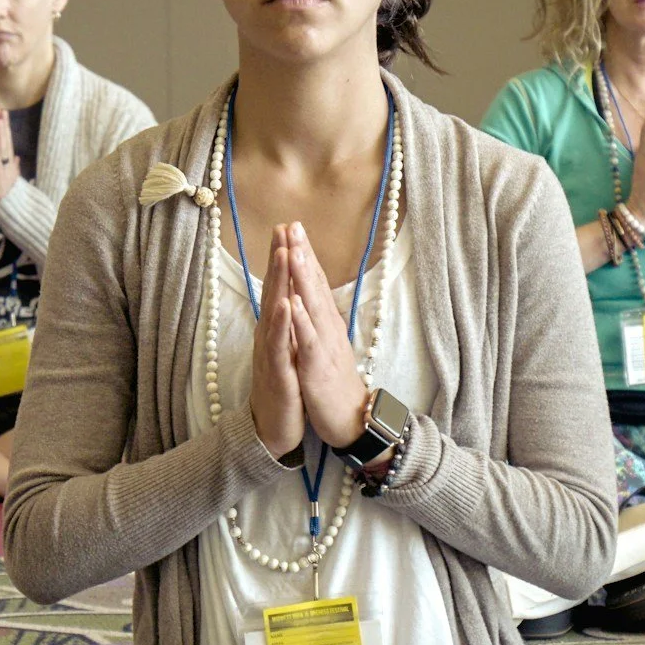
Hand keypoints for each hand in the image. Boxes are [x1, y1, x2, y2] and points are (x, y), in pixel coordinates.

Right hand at [249, 223, 304, 457]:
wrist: (272, 430)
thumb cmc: (281, 388)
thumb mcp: (285, 350)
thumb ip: (285, 324)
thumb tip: (288, 295)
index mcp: (274, 329)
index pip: (278, 287)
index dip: (281, 257)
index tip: (287, 227)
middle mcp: (268, 335)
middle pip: (273, 290)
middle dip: (279, 258)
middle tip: (282, 227)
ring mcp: (271, 352)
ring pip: (274, 311)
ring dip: (279, 282)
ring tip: (284, 253)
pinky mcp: (277, 372)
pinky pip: (279, 344)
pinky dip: (282, 323)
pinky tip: (286, 304)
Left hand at [278, 225, 373, 447]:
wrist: (352, 419)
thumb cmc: (334, 383)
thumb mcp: (324, 346)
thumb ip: (318, 320)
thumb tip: (308, 296)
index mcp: (326, 323)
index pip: (313, 282)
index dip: (304, 254)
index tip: (293, 226)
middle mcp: (328, 328)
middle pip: (314, 285)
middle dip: (303, 254)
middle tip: (294, 225)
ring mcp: (325, 345)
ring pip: (313, 306)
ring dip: (302, 278)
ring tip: (292, 251)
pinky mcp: (319, 366)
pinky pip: (309, 340)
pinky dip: (302, 320)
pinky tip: (294, 302)